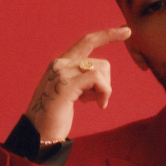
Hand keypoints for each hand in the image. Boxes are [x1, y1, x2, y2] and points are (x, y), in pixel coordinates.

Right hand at [25, 26, 131, 142]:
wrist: (39, 135)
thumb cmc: (55, 117)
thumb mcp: (70, 92)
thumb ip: (81, 79)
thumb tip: (99, 76)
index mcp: (61, 64)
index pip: (87, 41)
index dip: (107, 35)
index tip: (126, 30)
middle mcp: (60, 64)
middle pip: (101, 62)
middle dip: (107, 82)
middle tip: (99, 100)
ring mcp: (61, 73)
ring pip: (101, 70)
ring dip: (104, 91)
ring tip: (92, 104)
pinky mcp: (66, 86)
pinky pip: (97, 80)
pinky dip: (104, 93)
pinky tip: (98, 105)